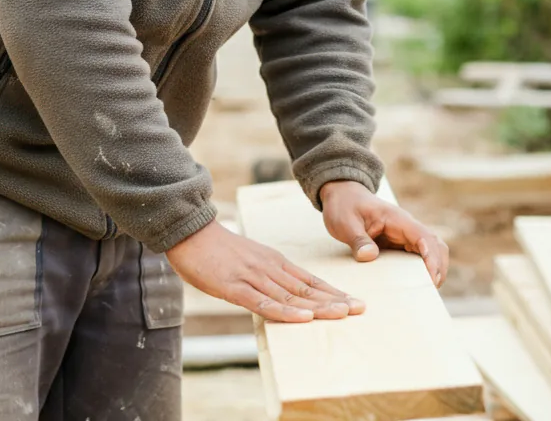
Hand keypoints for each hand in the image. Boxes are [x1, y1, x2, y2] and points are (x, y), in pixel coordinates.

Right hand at [166, 218, 365, 323]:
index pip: (310, 280)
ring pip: (291, 296)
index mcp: (274, 262)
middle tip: (361, 309)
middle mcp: (269, 268)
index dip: (333, 293)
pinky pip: (264, 302)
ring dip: (318, 306)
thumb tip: (287, 297)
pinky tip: (303, 319)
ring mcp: (253, 277)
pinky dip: (286, 312)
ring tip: (343, 314)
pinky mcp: (235, 287)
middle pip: (307, 288)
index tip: (355, 303)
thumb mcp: (249, 261)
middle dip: (335, 300)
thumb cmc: (218, 250)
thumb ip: (267, 278)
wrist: (189, 231)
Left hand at [320, 180, 449, 287]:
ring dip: (434, 268)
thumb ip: (357, 239)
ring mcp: (405, 235)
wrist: (342, 195)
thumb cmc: (344, 206)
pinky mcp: (400, 243)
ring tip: (427, 291)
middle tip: (430, 290)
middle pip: (435, 244)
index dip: (431, 258)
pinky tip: (416, 285)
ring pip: (431, 250)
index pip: (423, 237)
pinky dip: (423, 269)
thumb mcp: (345, 222)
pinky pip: (418, 256)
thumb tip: (370, 256)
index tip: (431, 279)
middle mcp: (406, 227)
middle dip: (438, 267)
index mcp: (396, 219)